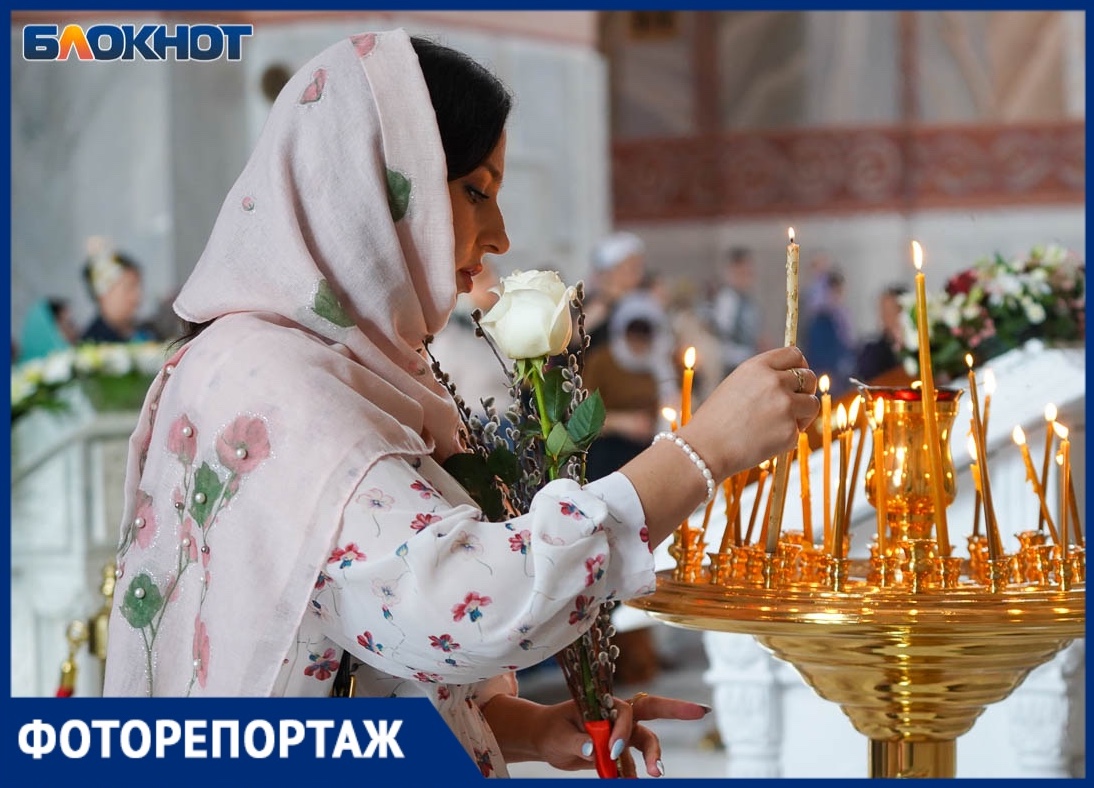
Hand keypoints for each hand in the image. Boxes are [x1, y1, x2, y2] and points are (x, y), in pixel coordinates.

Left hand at [482, 694, 709, 776]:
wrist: (547, 740)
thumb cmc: (552, 731)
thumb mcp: (560, 737)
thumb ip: (579, 743)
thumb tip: (594, 750)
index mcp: (603, 704)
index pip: (625, 712)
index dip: (623, 731)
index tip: (612, 751)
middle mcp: (617, 715)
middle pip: (652, 709)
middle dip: (677, 709)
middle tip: (700, 712)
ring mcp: (621, 732)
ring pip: (647, 740)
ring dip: (653, 756)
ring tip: (656, 774)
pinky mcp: (619, 749)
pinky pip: (633, 761)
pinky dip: (633, 772)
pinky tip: (629, 780)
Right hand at [681, 346, 818, 479]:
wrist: (705, 448)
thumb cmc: (716, 420)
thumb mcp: (736, 385)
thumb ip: (763, 378)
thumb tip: (793, 379)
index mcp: (758, 366)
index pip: (794, 354)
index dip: (799, 366)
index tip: (797, 377)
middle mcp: (775, 382)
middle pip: (809, 377)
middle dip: (805, 390)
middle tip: (793, 403)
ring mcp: (785, 406)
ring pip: (811, 404)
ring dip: (802, 413)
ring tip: (779, 424)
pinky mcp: (790, 431)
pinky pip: (799, 430)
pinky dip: (788, 435)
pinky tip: (766, 440)